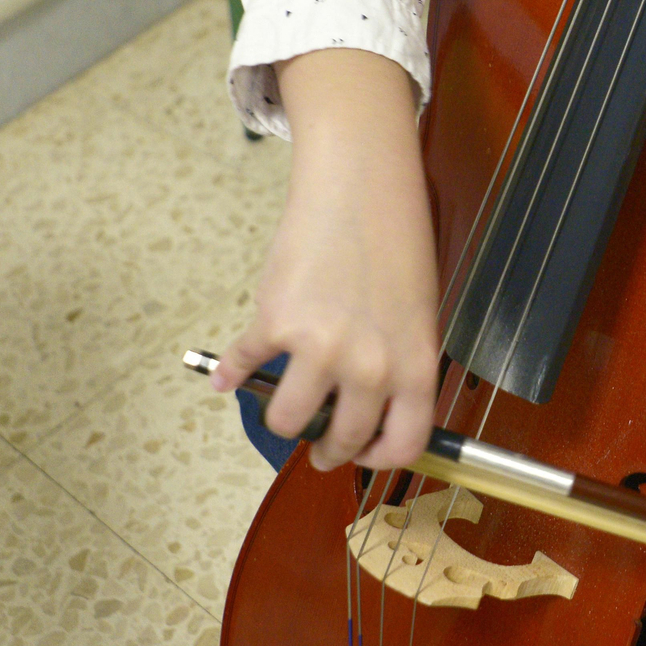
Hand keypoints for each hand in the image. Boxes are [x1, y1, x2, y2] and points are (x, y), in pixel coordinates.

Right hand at [212, 49, 440, 470]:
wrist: (360, 186)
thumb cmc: (397, 241)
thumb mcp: (419, 313)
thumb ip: (400, 363)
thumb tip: (371, 405)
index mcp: (417, 366)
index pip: (404, 445)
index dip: (379, 459)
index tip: (364, 454)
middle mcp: (371, 367)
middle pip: (341, 438)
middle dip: (327, 450)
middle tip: (319, 446)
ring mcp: (320, 348)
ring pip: (286, 417)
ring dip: (280, 418)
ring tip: (282, 407)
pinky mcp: (275, 323)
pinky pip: (245, 365)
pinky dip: (230, 373)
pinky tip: (226, 377)